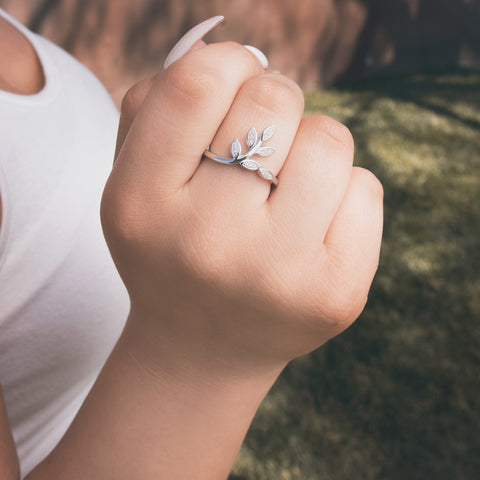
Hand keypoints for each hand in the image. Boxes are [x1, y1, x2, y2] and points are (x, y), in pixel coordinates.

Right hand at [100, 41, 382, 380]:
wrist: (204, 347)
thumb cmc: (171, 249)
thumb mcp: (135, 181)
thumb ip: (161, 103)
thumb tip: (239, 54)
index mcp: (142, 203)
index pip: (196, 82)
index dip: (227, 63)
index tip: (233, 86)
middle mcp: (206, 243)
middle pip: (274, 100)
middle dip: (273, 103)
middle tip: (261, 139)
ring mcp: (278, 274)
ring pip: (331, 139)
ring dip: (312, 145)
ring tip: (286, 186)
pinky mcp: (337, 295)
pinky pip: (365, 188)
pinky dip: (342, 192)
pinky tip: (310, 228)